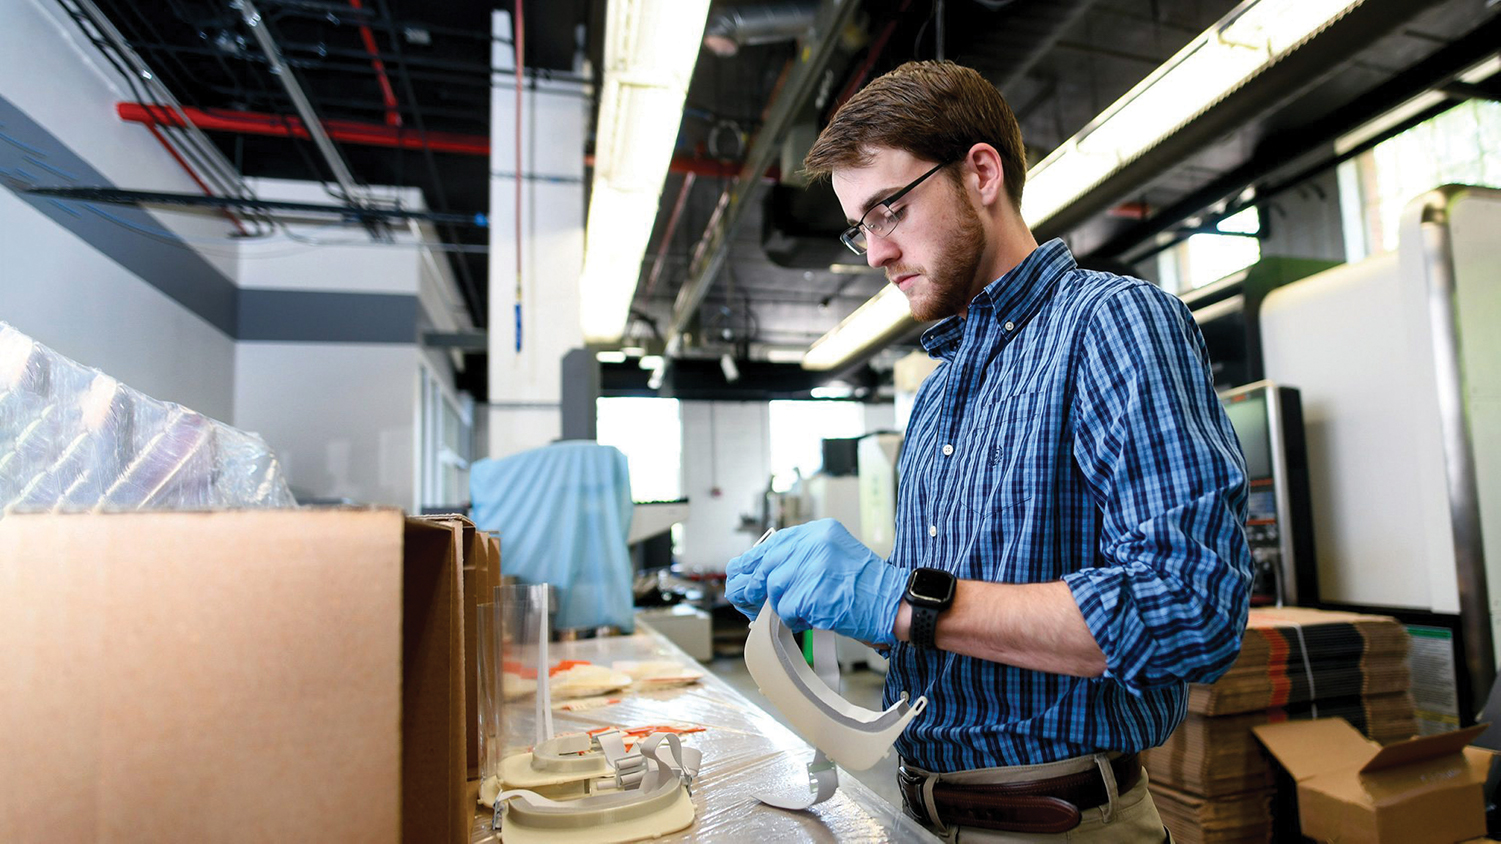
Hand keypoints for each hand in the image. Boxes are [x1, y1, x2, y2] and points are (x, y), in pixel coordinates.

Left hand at [724, 519, 906, 646]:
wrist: (892, 601)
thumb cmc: (865, 586)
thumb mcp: (832, 556)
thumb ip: (800, 558)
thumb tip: (763, 575)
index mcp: (816, 532)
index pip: (771, 544)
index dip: (752, 564)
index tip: (741, 576)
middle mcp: (812, 544)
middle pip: (765, 566)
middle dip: (752, 588)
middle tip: (747, 602)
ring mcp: (811, 568)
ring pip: (773, 591)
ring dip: (781, 607)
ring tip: (799, 611)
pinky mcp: (811, 593)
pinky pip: (787, 611)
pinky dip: (794, 620)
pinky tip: (811, 618)